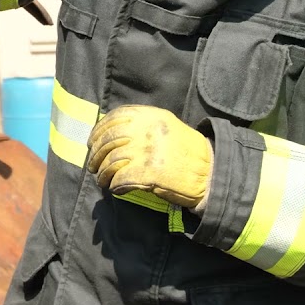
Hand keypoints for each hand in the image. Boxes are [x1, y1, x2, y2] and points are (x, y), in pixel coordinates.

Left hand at [85, 105, 212, 209]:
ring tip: (102, 180)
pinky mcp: (149, 173)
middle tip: (93, 166)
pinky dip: (114, 185)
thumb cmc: (187, 151)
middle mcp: (147, 130)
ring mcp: (147, 151)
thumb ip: (141, 125)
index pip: (114, 118)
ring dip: (103, 173)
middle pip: (109, 140)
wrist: (211, 172)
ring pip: (111, 161)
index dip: (99, 131)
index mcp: (151, 116)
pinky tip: (115, 189)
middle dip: (96, 154)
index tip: (92, 142)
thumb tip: (109, 133)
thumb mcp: (166, 127)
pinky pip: (121, 179)